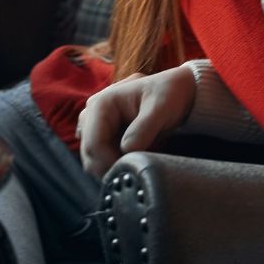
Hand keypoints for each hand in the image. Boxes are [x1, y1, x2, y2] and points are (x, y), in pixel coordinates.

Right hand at [78, 66, 197, 177]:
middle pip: (90, 154)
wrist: (174, 90)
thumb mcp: (161, 108)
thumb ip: (144, 128)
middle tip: (135, 173)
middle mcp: (91, 113)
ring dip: (112, 166)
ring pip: (93, 158)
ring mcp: (94, 124)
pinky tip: (134, 160)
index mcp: (101, 104)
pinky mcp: (102, 134)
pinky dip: (115, 163)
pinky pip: (101, 157)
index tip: (130, 173)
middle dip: (110, 167)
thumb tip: (126, 149)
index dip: (108, 164)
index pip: (93, 144)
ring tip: (137, 165)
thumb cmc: (168, 94)